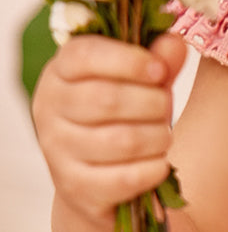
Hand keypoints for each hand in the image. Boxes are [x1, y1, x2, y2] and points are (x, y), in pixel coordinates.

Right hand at [32, 32, 187, 223]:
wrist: (98, 182)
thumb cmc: (122, 119)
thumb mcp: (139, 84)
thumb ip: (158, 62)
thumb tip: (174, 44)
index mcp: (60, 73)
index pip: (84, 55)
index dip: (129, 60)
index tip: (160, 71)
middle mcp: (49, 109)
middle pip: (108, 99)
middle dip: (153, 102)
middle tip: (166, 108)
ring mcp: (57, 151)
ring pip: (122, 140)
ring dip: (158, 137)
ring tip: (164, 136)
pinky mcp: (75, 188)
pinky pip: (125, 178)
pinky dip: (154, 169)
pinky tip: (160, 164)